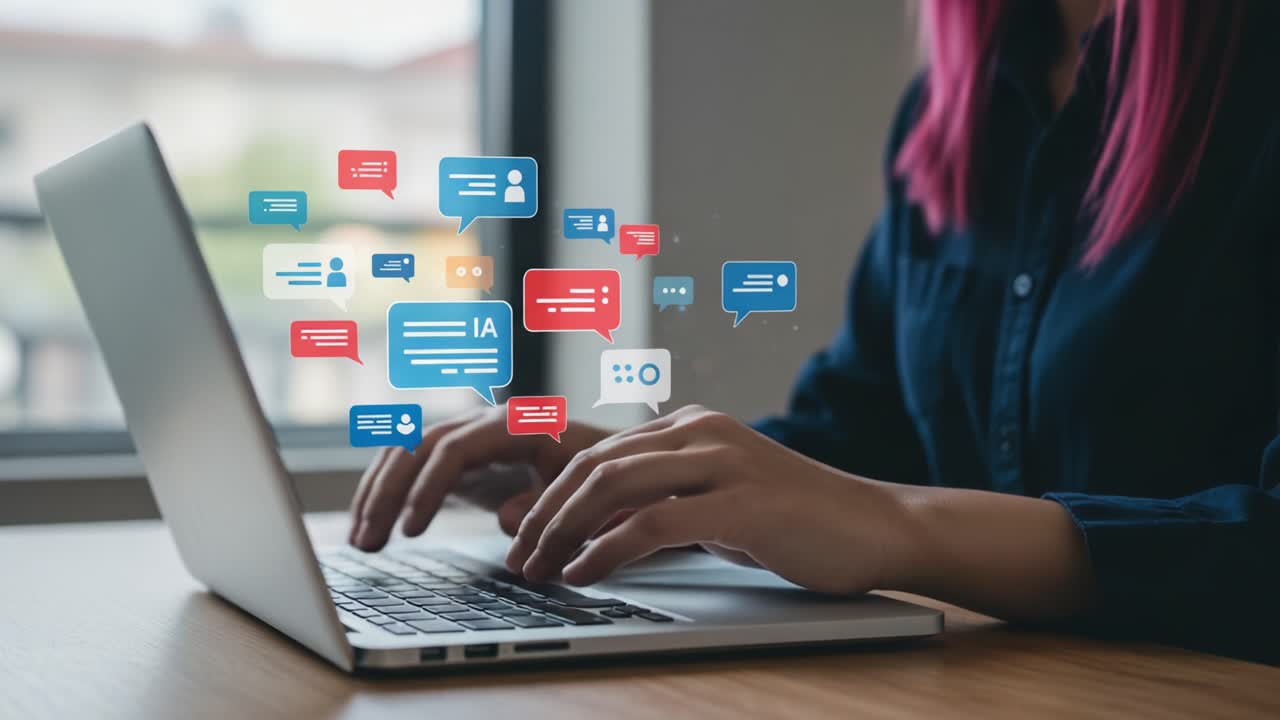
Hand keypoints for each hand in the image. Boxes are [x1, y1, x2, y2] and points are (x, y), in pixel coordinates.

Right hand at [348, 404, 611, 550]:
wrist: (607, 459)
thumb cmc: (596, 475)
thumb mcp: (579, 489)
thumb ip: (545, 505)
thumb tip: (504, 519)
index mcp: (514, 425)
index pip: (453, 450)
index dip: (427, 488)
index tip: (410, 530)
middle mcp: (483, 422)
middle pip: (417, 446)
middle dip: (387, 493)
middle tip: (367, 541)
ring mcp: (467, 435)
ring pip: (405, 452)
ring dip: (378, 494)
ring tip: (360, 541)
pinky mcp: (459, 456)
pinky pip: (412, 466)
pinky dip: (388, 493)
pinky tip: (370, 526)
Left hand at [505, 405, 913, 593]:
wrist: (876, 527)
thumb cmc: (794, 522)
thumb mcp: (713, 508)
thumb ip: (655, 508)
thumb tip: (587, 531)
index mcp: (691, 426)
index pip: (599, 452)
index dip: (549, 493)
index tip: (519, 532)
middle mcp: (701, 433)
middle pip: (595, 465)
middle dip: (545, 513)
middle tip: (518, 556)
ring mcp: (723, 463)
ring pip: (614, 486)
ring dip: (564, 531)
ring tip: (539, 569)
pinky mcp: (742, 504)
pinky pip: (654, 523)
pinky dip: (607, 550)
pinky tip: (584, 572)